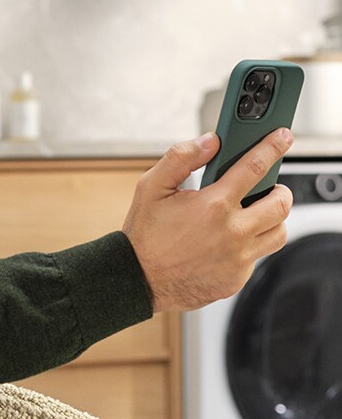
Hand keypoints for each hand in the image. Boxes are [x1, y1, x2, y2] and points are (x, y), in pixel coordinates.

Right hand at [121, 129, 293, 312]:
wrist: (137, 281)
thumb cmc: (144, 235)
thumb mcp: (152, 187)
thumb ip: (182, 157)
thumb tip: (211, 142)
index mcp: (213, 205)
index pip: (255, 167)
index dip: (273, 147)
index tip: (282, 137)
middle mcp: (232, 233)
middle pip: (281, 204)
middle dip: (279, 190)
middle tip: (268, 187)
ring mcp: (237, 259)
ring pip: (278, 233)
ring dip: (272, 220)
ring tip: (253, 214)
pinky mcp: (236, 279)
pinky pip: (257, 258)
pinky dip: (250, 246)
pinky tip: (229, 242)